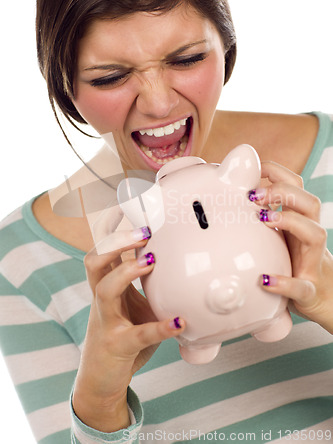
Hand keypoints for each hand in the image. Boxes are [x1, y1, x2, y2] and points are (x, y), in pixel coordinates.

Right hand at [72, 223, 184, 432]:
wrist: (101, 379)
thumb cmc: (122, 334)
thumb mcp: (134, 305)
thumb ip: (149, 285)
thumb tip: (183, 262)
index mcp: (107, 285)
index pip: (102, 250)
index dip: (114, 230)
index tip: (137, 212)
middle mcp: (102, 299)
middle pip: (94, 260)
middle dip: (116, 242)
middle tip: (144, 231)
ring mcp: (106, 321)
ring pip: (105, 290)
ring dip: (127, 271)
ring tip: (151, 261)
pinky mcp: (118, 345)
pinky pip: (138, 334)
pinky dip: (160, 327)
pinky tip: (179, 322)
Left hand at [249, 161, 332, 333]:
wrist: (325, 300)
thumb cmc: (294, 262)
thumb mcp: (278, 236)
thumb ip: (260, 219)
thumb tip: (223, 202)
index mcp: (300, 220)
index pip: (296, 186)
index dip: (276, 173)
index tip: (252, 169)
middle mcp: (310, 235)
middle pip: (310, 202)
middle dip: (284, 191)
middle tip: (254, 195)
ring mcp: (313, 261)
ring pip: (315, 234)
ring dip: (290, 221)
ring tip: (264, 219)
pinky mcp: (310, 289)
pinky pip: (301, 286)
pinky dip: (284, 282)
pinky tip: (264, 280)